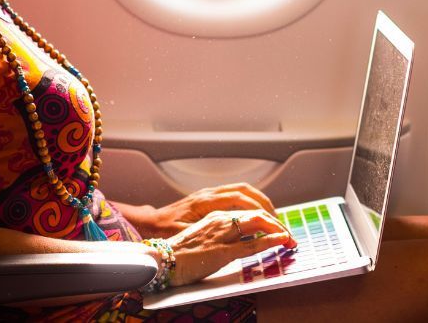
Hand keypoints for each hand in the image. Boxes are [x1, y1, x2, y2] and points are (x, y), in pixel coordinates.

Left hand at [135, 183, 277, 237]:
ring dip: (259, 202)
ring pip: (241, 190)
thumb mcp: (187, 235)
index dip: (260, 210)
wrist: (148, 224)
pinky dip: (249, 202)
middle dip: (266, 205)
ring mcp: (209, 194)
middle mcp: (210, 194)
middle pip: (246, 191)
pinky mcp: (208, 199)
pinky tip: (254, 215)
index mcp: (206, 201)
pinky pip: (234, 195)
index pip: (241, 200)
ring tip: (271, 217)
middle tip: (279, 222)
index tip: (274, 223)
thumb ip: (208, 234)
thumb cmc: (164, 232)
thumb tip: (227, 236)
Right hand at [165, 210, 296, 285]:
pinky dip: (269, 240)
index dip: (267, 215)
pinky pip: (251, 243)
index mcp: (214, 214)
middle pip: (256, 212)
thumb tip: (240, 236)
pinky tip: (281, 240)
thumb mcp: (202, 234)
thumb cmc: (178, 251)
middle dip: (277, 221)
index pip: (248, 208)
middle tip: (289, 233)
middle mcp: (219, 219)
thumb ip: (220, 232)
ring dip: (277, 229)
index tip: (278, 225)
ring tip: (290, 238)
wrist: (159, 260)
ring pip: (256, 222)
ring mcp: (220, 234)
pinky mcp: (220, 251)